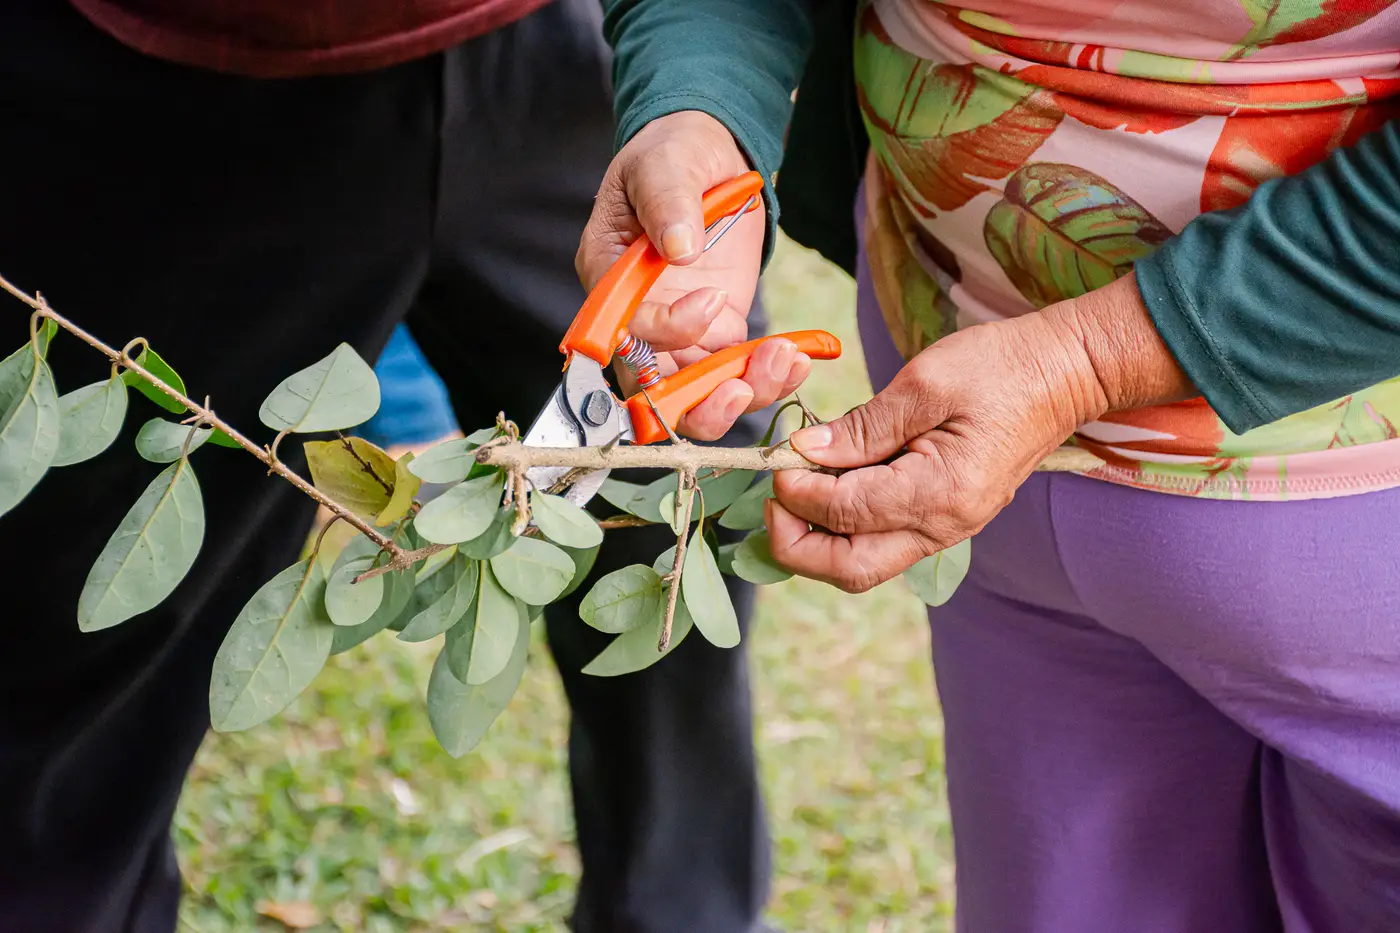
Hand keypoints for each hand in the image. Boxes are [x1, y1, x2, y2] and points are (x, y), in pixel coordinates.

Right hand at [576, 111, 810, 439]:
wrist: (711, 154)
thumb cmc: (674, 153)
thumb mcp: (666, 162)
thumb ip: (669, 202)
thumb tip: (679, 248)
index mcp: (607, 274)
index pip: (621, 329)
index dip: (664, 330)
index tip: (711, 301)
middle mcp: (636, 315)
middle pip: (652, 388)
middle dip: (697, 402)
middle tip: (740, 390)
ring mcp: (678, 329)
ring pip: (697, 393)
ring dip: (741, 392)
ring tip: (785, 364)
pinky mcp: (716, 330)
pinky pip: (733, 370)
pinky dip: (765, 375)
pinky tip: (797, 359)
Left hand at [767, 274, 1194, 592]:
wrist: (1066, 373)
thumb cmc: (1001, 367)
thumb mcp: (924, 383)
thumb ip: (861, 427)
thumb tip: (803, 453)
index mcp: (941, 492)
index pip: (845, 512)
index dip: (798, 490)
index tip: (776, 457)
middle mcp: (945, 526)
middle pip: (849, 571)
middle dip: (796, 544)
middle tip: (774, 496)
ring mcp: (948, 530)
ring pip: (863, 567)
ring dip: (817, 542)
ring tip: (794, 493)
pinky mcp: (945, 520)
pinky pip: (883, 545)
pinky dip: (844, 530)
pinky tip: (828, 490)